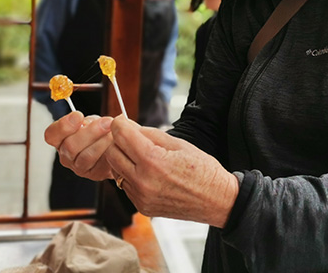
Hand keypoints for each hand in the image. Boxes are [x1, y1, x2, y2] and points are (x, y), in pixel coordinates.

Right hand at [44, 111, 114, 181]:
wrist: (114, 146)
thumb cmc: (99, 130)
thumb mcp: (91, 121)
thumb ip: (86, 122)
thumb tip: (85, 122)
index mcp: (60, 139)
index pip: (52, 134)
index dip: (63, 125)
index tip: (78, 115)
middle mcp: (65, 155)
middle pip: (70, 146)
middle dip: (91, 132)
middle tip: (107, 122)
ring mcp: (78, 167)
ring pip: (86, 156)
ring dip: (102, 142)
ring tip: (113, 133)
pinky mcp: (92, 174)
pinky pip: (99, 165)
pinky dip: (108, 152)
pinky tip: (114, 145)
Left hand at [105, 116, 238, 227]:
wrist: (216, 201)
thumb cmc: (202, 170)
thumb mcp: (178, 144)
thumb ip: (150, 134)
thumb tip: (128, 126)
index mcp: (153, 161)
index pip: (121, 135)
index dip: (120, 124)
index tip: (123, 121)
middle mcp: (143, 181)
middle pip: (111, 152)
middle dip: (118, 141)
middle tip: (131, 137)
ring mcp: (141, 197)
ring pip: (115, 169)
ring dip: (122, 158)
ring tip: (140, 154)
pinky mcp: (142, 206)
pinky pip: (125, 184)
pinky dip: (130, 174)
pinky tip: (146, 171)